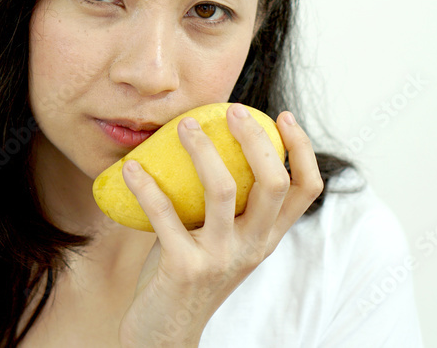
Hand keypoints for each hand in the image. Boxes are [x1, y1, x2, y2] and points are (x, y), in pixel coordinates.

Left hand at [117, 102, 324, 346]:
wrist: (164, 333)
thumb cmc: (189, 274)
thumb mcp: (221, 240)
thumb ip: (227, 204)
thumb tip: (208, 138)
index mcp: (266, 237)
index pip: (305, 190)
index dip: (301, 150)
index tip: (282, 116)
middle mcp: (253, 247)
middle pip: (273, 184)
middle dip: (256, 140)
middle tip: (232, 111)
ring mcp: (221, 258)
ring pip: (224, 191)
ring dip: (202, 150)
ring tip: (183, 125)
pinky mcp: (184, 267)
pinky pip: (164, 215)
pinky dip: (145, 186)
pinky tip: (131, 167)